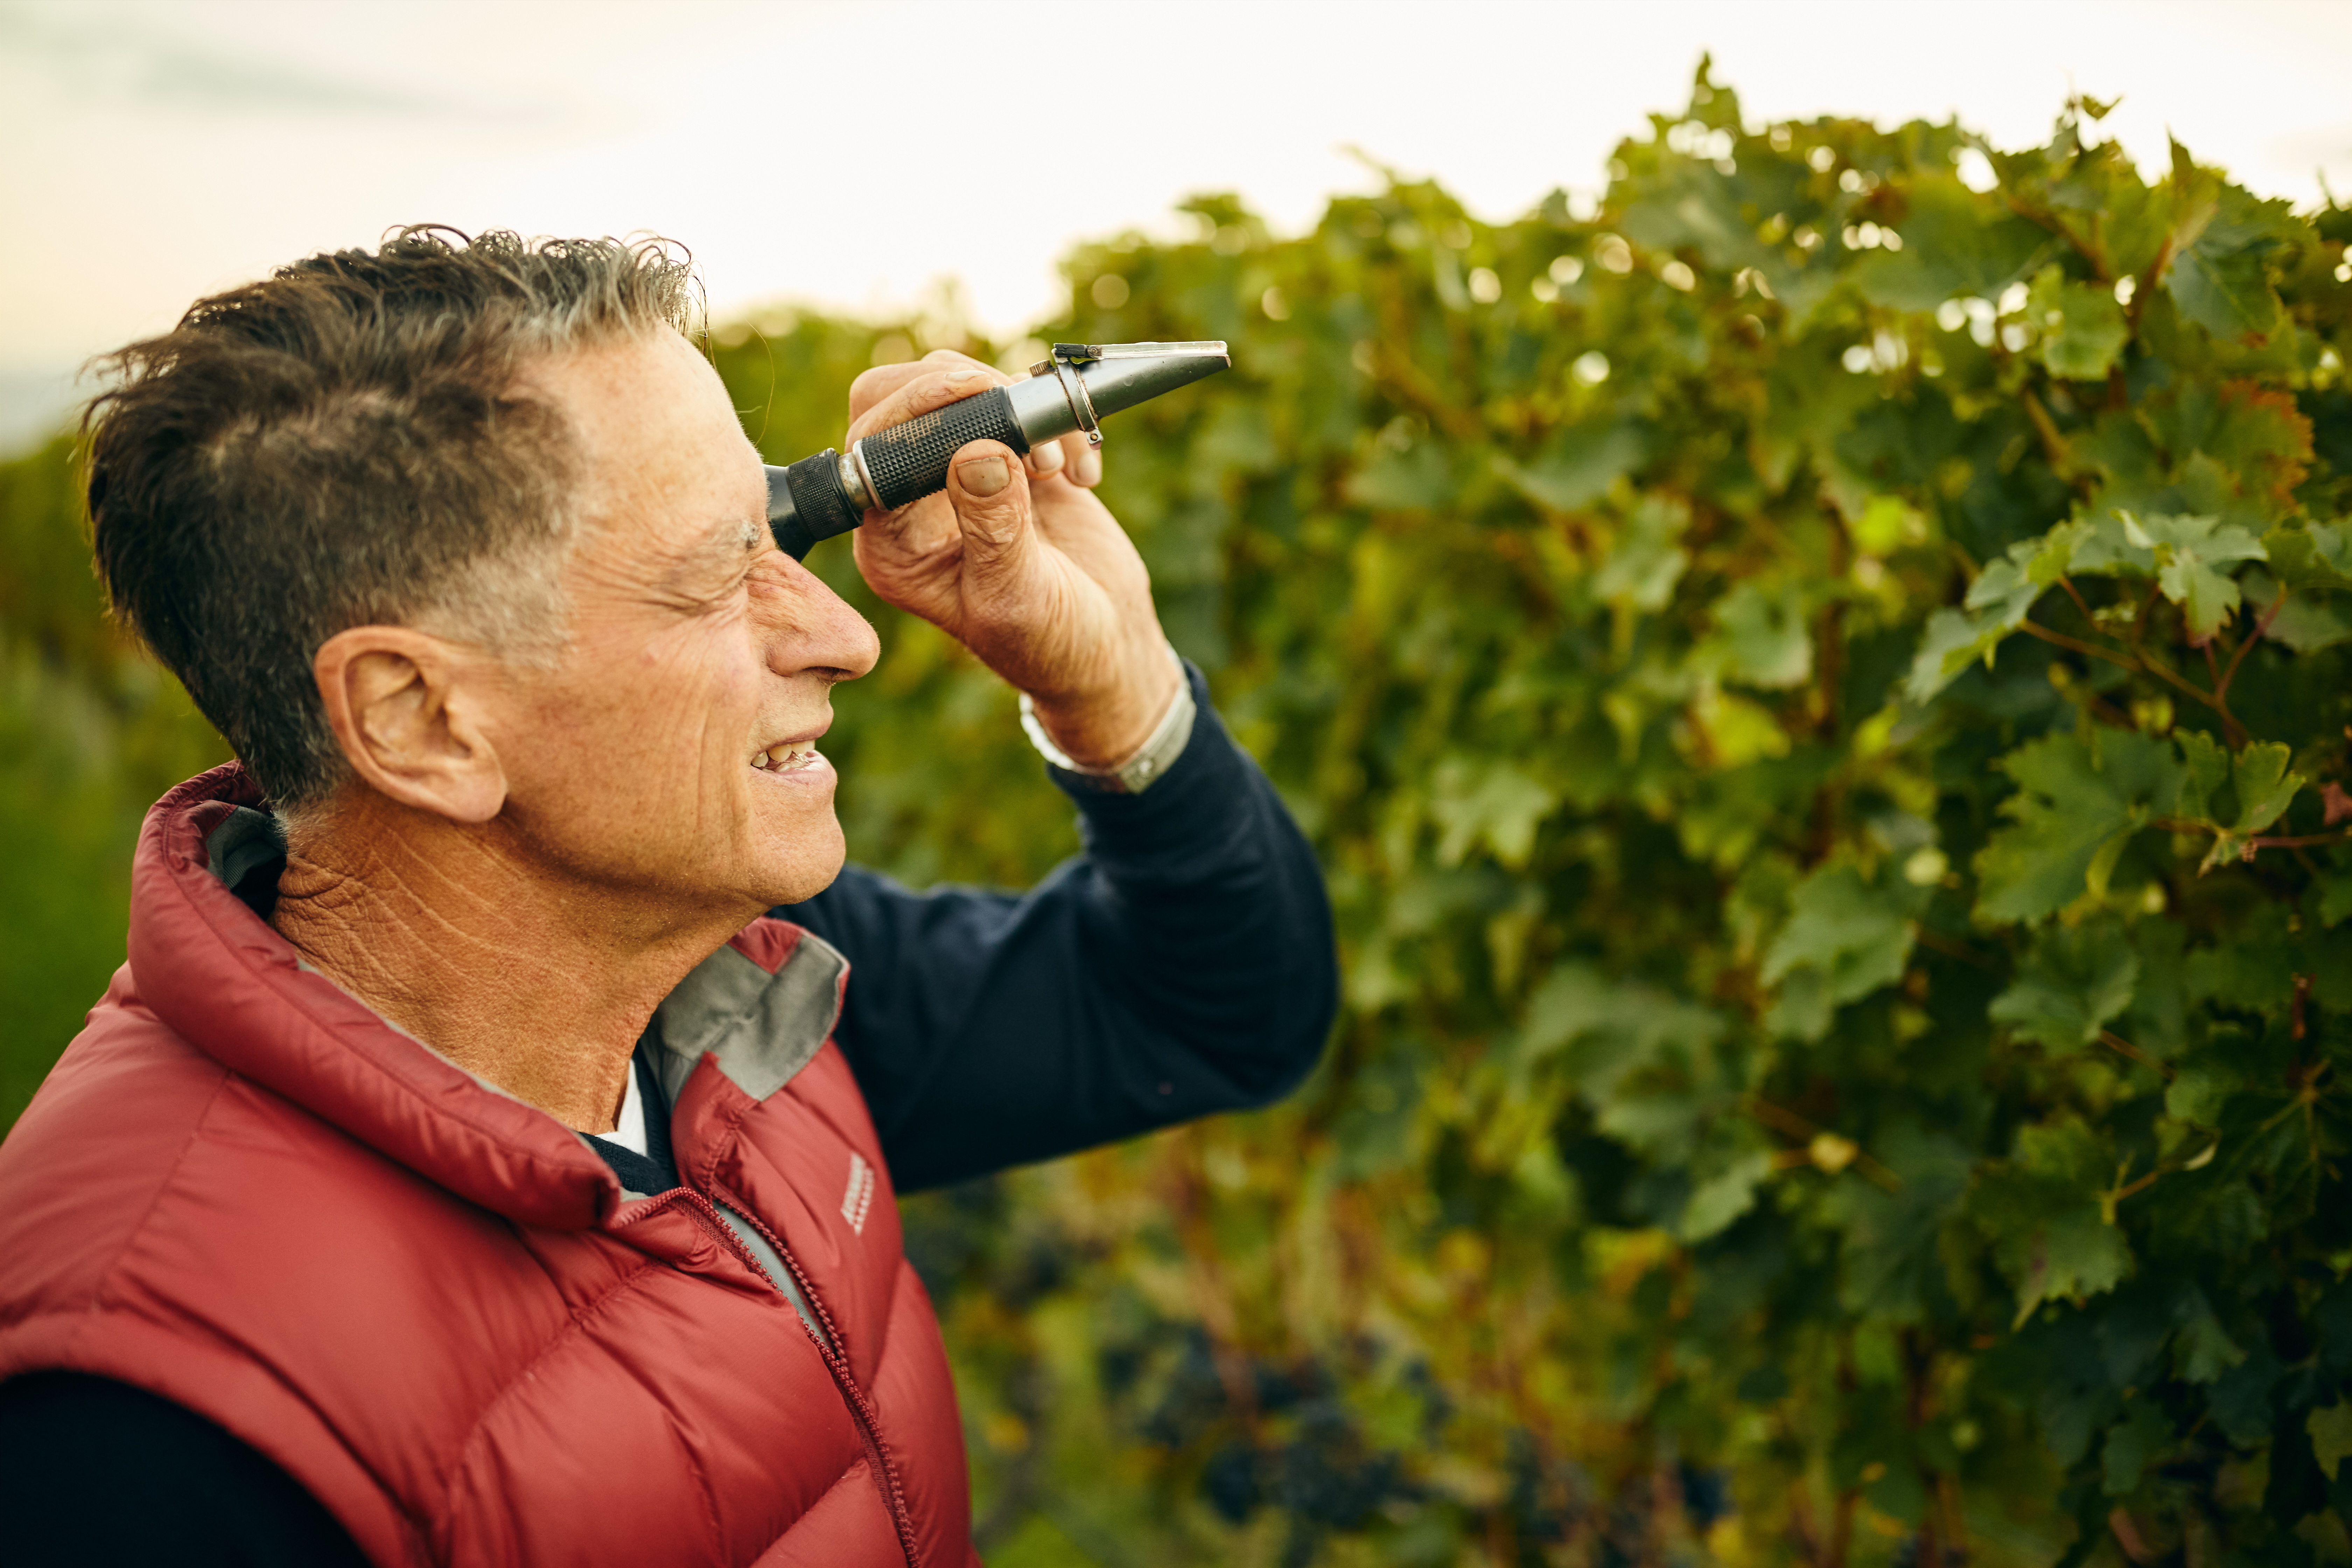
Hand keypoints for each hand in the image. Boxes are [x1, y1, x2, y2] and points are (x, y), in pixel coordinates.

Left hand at [844, 350, 1179, 768]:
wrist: (1107, 649)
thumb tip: (977, 452)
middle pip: (907, 400)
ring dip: (1020, 409)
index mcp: (892, 542)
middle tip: (1022, 417)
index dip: (916, 407)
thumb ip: (995, 527)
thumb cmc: (1051, 643)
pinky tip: (1083, 476)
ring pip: (965, 391)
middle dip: (967, 391)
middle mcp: (916, 501)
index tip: (978, 392)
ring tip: (1059, 467)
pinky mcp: (1013, 459)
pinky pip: (1021, 405)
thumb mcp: (1018, 596)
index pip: (874, 447)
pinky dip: (1060, 424)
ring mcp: (965, 474)